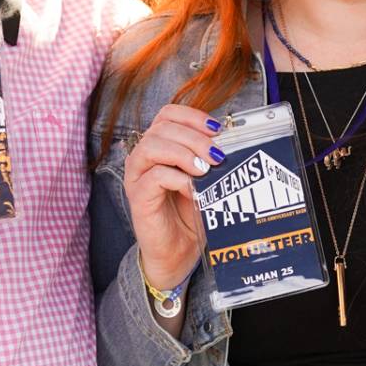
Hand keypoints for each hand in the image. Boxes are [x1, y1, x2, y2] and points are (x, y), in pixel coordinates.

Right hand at [122, 104, 221, 290]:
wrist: (178, 251)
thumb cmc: (190, 214)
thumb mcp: (205, 180)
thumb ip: (209, 159)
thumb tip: (227, 143)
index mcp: (160, 146)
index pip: (168, 114)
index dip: (192, 116)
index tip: (217, 129)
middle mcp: (144, 157)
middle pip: (162, 127)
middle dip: (194, 137)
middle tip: (217, 156)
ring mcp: (137, 176)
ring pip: (152, 146)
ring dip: (183, 153)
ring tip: (204, 170)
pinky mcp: (138, 197)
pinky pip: (154, 177)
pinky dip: (177, 179)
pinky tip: (193, 190)